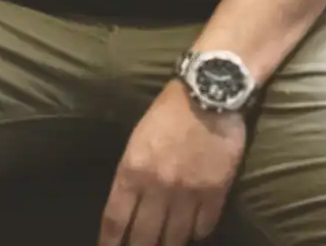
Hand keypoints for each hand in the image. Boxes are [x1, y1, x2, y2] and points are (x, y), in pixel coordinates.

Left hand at [98, 81, 246, 245]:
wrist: (207, 93)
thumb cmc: (168, 110)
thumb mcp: (138, 137)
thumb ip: (133, 171)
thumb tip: (130, 201)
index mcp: (133, 169)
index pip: (116, 218)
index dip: (110, 242)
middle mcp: (157, 186)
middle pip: (144, 236)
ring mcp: (187, 193)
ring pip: (175, 238)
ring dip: (169, 244)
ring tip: (166, 245)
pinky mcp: (215, 193)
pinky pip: (204, 227)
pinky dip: (197, 233)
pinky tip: (193, 232)